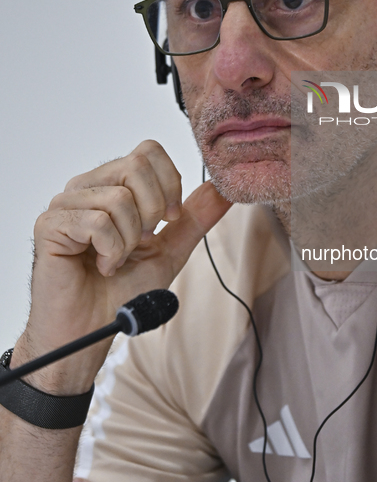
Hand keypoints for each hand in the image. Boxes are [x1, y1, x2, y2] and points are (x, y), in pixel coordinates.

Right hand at [17, 140, 230, 388]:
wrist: (92, 330)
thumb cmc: (123, 291)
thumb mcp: (170, 250)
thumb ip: (194, 218)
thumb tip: (222, 189)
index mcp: (113, 184)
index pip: (148, 151)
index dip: (169, 183)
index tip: (170, 218)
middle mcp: (87, 187)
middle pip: (136, 166)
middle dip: (152, 211)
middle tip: (141, 242)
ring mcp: (66, 204)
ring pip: (119, 198)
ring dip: (129, 240)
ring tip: (116, 261)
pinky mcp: (50, 225)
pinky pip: (97, 221)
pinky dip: (111, 251)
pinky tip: (102, 266)